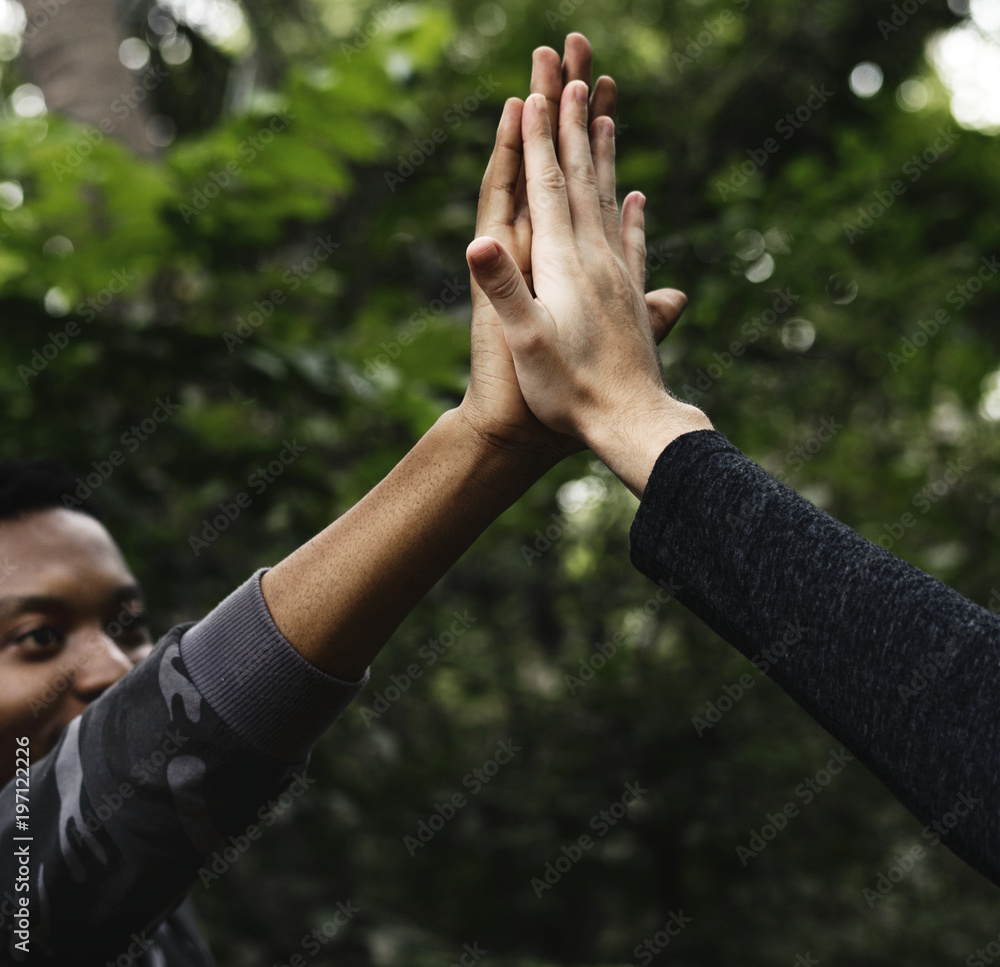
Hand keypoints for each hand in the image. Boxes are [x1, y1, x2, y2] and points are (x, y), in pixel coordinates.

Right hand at [457, 34, 688, 464]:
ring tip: (607, 112)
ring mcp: (619, 275)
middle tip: (574, 68)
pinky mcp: (632, 296)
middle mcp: (597, 259)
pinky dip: (633, 211)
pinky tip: (639, 196)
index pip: (548, 188)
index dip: (541, 140)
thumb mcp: (526, 342)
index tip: (537, 91)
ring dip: (604, 153)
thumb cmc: (570, 392)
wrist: (631, 423)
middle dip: (574, 122)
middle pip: (583, 177)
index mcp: (566, 265)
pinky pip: (631, 240)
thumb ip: (505, 289)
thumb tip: (478, 239)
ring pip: (610, 198)